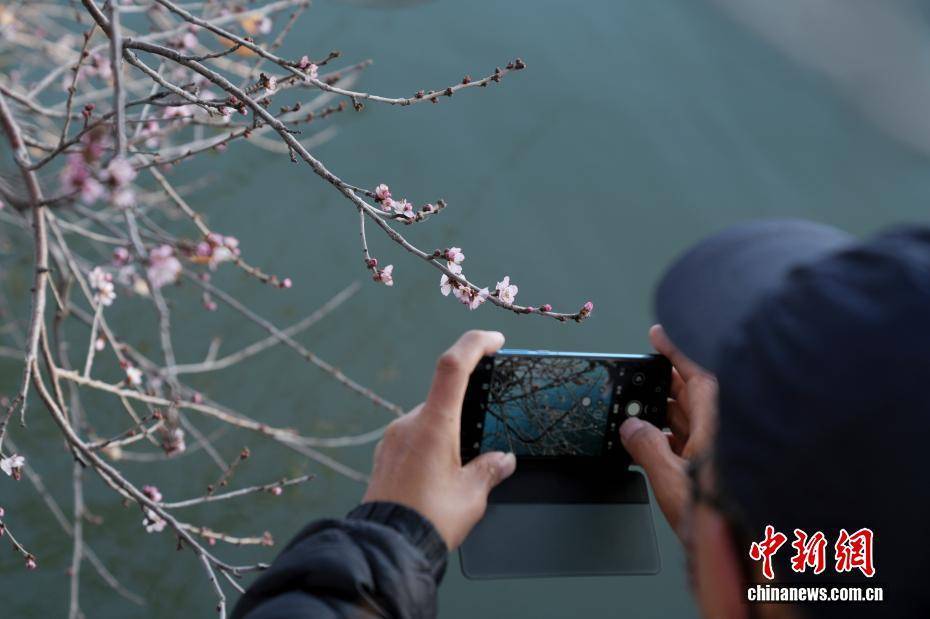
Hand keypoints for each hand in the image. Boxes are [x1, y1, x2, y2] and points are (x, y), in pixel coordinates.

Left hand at [362, 330, 516, 549]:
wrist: (385, 546)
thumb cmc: (429, 520)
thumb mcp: (472, 495)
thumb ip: (490, 469)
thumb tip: (502, 459)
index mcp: (433, 424)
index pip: (453, 366)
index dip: (475, 344)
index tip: (494, 341)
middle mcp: (409, 424)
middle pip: (444, 399)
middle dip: (467, 414)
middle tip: (483, 444)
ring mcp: (393, 438)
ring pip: (429, 421)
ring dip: (448, 435)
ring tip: (461, 473)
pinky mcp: (384, 455)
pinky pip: (413, 439)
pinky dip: (431, 447)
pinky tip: (439, 478)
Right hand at [619, 324, 717, 536]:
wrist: (749, 558)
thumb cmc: (723, 521)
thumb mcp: (673, 482)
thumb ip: (647, 449)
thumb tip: (631, 428)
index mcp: (719, 426)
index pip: (697, 376)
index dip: (676, 351)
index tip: (658, 333)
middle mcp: (724, 432)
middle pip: (693, 395)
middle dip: (665, 384)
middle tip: (640, 374)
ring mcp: (723, 451)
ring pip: (693, 419)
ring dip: (666, 413)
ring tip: (639, 409)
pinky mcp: (719, 469)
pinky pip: (693, 440)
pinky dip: (673, 436)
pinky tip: (655, 442)